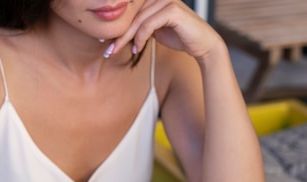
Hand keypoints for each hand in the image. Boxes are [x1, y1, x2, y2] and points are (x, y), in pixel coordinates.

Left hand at [108, 0, 222, 60]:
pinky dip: (140, 38)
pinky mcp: (172, 10)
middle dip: (118, 34)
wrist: (202, 45)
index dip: (117, 27)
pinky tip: (136, 49)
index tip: (104, 40)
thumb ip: (141, 25)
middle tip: (107, 50)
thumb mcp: (155, 30)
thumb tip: (119, 31)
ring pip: (138, 21)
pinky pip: (148, 25)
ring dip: (126, 39)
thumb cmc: (180, 37)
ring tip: (116, 52)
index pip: (131, 11)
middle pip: (132, 16)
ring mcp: (167, 0)